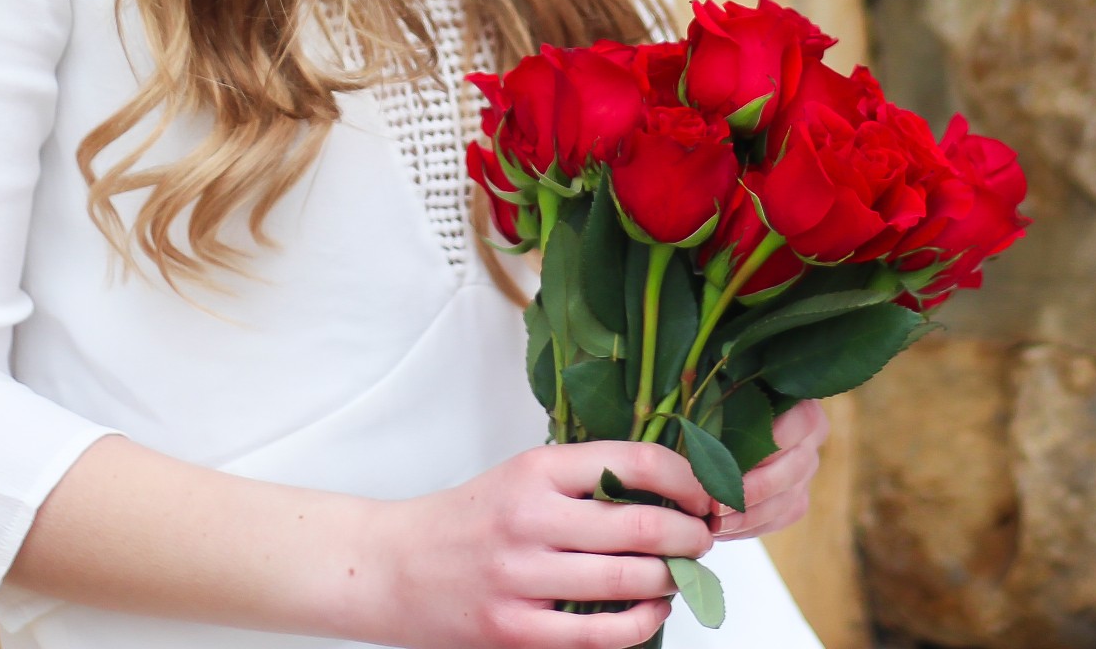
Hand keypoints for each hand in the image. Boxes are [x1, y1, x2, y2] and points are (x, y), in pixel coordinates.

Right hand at [359, 440, 716, 648]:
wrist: (390, 568)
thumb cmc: (465, 521)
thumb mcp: (521, 477)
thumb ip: (585, 478)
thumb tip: (671, 490)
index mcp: (535, 470)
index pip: (635, 463)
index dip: (687, 481)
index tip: (704, 495)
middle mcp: (529, 519)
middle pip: (644, 526)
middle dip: (691, 536)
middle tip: (702, 539)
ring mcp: (520, 578)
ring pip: (631, 581)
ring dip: (673, 581)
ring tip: (680, 575)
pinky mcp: (515, 632)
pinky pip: (601, 636)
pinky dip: (641, 625)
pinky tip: (650, 614)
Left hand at [711, 398, 826, 539]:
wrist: (730, 425)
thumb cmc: (723, 399)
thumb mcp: (724, 390)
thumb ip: (721, 395)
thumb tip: (699, 407)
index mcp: (803, 406)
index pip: (800, 424)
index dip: (768, 445)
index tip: (730, 460)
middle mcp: (812, 441)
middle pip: (794, 469)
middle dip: (754, 491)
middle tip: (716, 504)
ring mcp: (807, 473)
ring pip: (788, 501)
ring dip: (749, 517)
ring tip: (715, 524)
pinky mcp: (797, 499)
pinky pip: (780, 519)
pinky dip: (751, 527)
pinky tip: (723, 529)